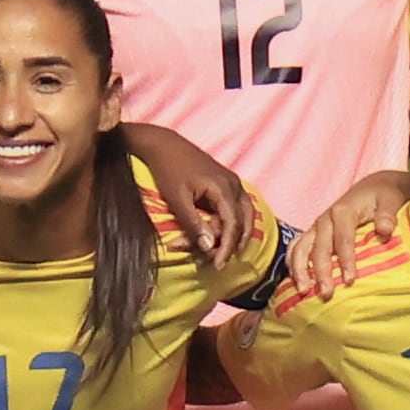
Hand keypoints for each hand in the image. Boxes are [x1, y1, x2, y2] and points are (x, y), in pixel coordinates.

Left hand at [121, 125, 251, 268]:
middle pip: (242, 222)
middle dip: (231, 244)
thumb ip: (194, 224)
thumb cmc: (167, 170)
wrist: (163, 144)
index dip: (226, 247)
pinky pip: (240, 207)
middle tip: (219, 262)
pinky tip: (228, 234)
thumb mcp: (177, 200)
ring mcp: (233, 181)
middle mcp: (234, 184)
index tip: (218, 265)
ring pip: (245, 215)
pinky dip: (236, 223)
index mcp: (224, 188)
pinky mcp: (227, 181)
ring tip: (227, 253)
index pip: (233, 224)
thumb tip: (209, 247)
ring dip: (238, 235)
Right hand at [294, 167, 409, 296]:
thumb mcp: (390, 200)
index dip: (345, 260)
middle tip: (326, 293)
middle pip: (319, 248)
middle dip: (320, 272)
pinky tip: (296, 282)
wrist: (373, 187)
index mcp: (342, 211)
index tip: (350, 281)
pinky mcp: (312, 233)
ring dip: (300, 270)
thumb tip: (384, 230)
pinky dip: (293, 264)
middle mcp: (325, 219)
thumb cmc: (383, 196)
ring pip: (300, 248)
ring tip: (303, 291)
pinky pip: (296, 248)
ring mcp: (316, 227)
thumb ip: (387, 215)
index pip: (342, 240)